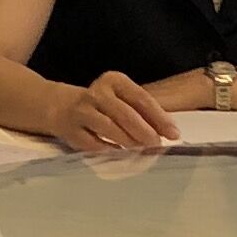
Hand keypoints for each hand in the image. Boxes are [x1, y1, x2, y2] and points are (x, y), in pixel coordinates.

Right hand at [54, 71, 183, 152]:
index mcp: (114, 80)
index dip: (159, 118)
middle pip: (126, 114)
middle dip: (145, 132)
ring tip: (141, 151)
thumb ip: (144, 112)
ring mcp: (82, 111)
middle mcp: (97, 92)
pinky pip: (94, 143)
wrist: (63, 107)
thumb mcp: (123, 99)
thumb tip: (169, 132)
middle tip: (157, 145)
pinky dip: (109, 150)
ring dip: (128, 141)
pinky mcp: (72, 130)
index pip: (141, 99)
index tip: (173, 133)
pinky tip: (120, 155)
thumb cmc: (104, 105)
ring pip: (109, 128)